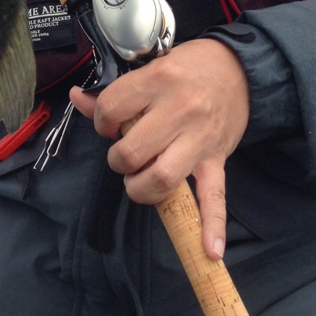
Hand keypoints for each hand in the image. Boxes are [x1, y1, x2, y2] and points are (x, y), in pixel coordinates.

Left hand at [70, 38, 248, 259]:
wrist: (238, 67)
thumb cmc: (188, 66)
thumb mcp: (150, 67)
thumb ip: (113, 91)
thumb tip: (77, 99)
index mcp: (158, 80)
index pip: (112, 110)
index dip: (103, 122)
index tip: (112, 124)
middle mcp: (179, 109)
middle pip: (132, 151)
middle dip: (118, 160)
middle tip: (124, 154)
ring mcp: (199, 138)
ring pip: (162, 178)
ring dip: (141, 188)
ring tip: (139, 180)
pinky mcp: (217, 159)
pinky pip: (215, 197)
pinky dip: (212, 225)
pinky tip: (210, 249)